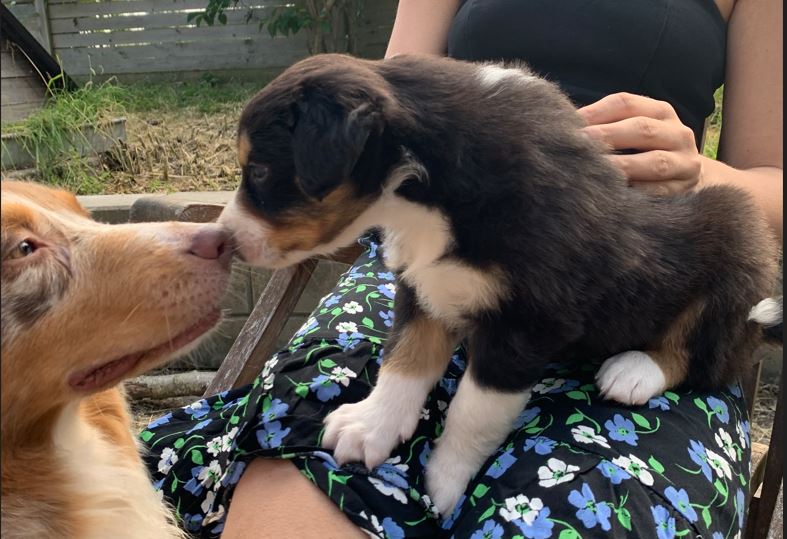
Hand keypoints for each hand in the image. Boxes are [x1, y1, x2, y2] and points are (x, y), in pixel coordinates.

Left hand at [577, 92, 703, 194]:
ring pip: (654, 162)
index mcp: (659, 111)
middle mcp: (677, 132)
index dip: (595, 112)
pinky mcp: (684, 189)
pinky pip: (659, 191)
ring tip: (593, 173)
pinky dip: (637, 193)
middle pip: (641, 129)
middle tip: (577, 146)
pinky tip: (614, 196)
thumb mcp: (631, 130)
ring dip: (621, 167)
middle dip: (606, 137)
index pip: (625, 103)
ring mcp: (685, 162)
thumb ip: (605, 125)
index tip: (568, 124)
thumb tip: (563, 126)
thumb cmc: (644, 151)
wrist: (686, 178)